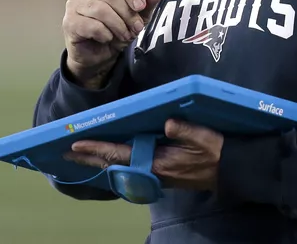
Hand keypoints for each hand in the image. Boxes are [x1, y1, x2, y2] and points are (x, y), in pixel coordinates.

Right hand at [62, 0, 164, 88]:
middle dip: (127, 13)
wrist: (97, 53)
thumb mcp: (137, 14)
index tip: (141, 7)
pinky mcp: (69, 22)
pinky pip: (92, 25)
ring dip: (118, 25)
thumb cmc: (115, 27)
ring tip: (125, 35)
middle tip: (136, 28)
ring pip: (101, 10)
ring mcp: (72, 3)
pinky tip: (108, 38)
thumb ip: (147, 0)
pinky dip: (106, 34)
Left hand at [65, 119, 223, 190]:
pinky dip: (116, 162)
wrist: (231, 170)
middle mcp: (154, 172)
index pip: (123, 154)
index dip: (99, 148)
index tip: (77, 143)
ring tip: (82, 154)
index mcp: (161, 163)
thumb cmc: (217, 152)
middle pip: (115, 164)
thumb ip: (187, 130)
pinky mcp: (162, 173)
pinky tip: (111, 158)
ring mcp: (157, 174)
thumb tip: (168, 123)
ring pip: (121, 167)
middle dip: (90, 157)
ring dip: (101, 161)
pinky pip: (132, 167)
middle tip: (66, 152)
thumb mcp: (206, 138)